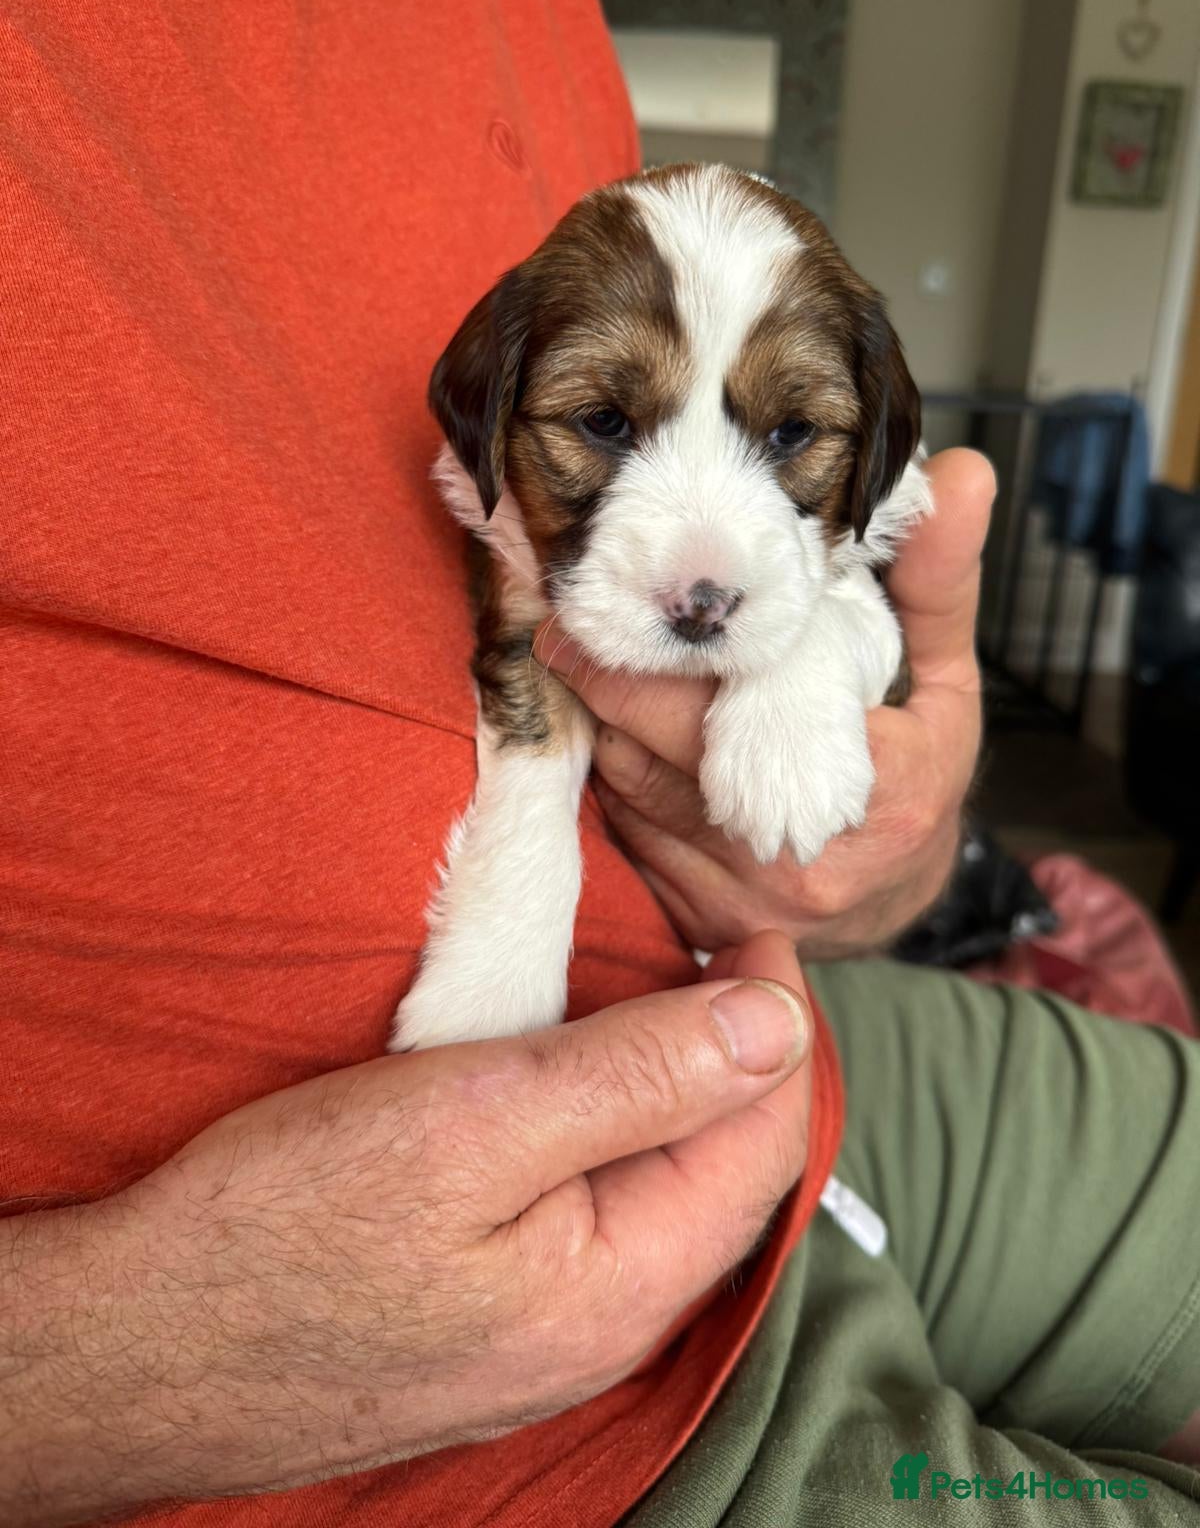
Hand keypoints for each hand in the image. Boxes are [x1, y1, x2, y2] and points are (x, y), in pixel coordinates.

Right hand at [1, 933, 810, 1526]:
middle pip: (723, 1175)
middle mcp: (605, 1326)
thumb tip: (777, 1027)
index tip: (754, 927)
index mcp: (625, 1284)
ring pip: (660, 1197)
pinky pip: (596, 1220)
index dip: (778, 1023)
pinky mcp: (490, 1323)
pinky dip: (614, 1137)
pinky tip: (579, 1094)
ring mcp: (547, 1335)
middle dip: (741, 1059)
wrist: (138, 1347)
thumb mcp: (473, 1122)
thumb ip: (639, 1079)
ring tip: (663, 1003)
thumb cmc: (285, 1229)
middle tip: (720, 955)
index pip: (764, 1141)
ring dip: (677, 1096)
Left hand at [534, 448, 994, 956]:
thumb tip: (958, 477)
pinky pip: (621, 832)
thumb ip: (938, 580)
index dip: (665, 648)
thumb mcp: (946, 676)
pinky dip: (612, 778)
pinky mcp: (695, 923)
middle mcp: (801, 856)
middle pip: (661, 745)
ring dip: (605, 723)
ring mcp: (742, 900)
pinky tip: (619, 735)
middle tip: (573, 616)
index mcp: (878, 788)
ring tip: (593, 663)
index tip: (616, 590)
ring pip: (628, 786)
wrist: (896, 900)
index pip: (738, 703)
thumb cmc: (917, 773)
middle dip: (612, 675)